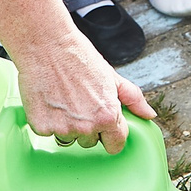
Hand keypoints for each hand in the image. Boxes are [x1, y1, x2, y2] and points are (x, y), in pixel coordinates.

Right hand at [17, 30, 154, 152]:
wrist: (48, 45)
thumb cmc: (80, 57)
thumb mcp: (112, 77)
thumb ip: (134, 99)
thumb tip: (149, 114)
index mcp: (108, 116)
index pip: (115, 145)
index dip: (111, 134)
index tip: (104, 125)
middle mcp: (86, 127)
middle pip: (89, 142)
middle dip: (87, 127)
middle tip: (80, 101)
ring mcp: (63, 128)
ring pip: (68, 139)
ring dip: (67, 125)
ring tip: (64, 99)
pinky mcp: (41, 127)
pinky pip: (48, 132)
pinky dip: (47, 120)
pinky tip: (50, 100)